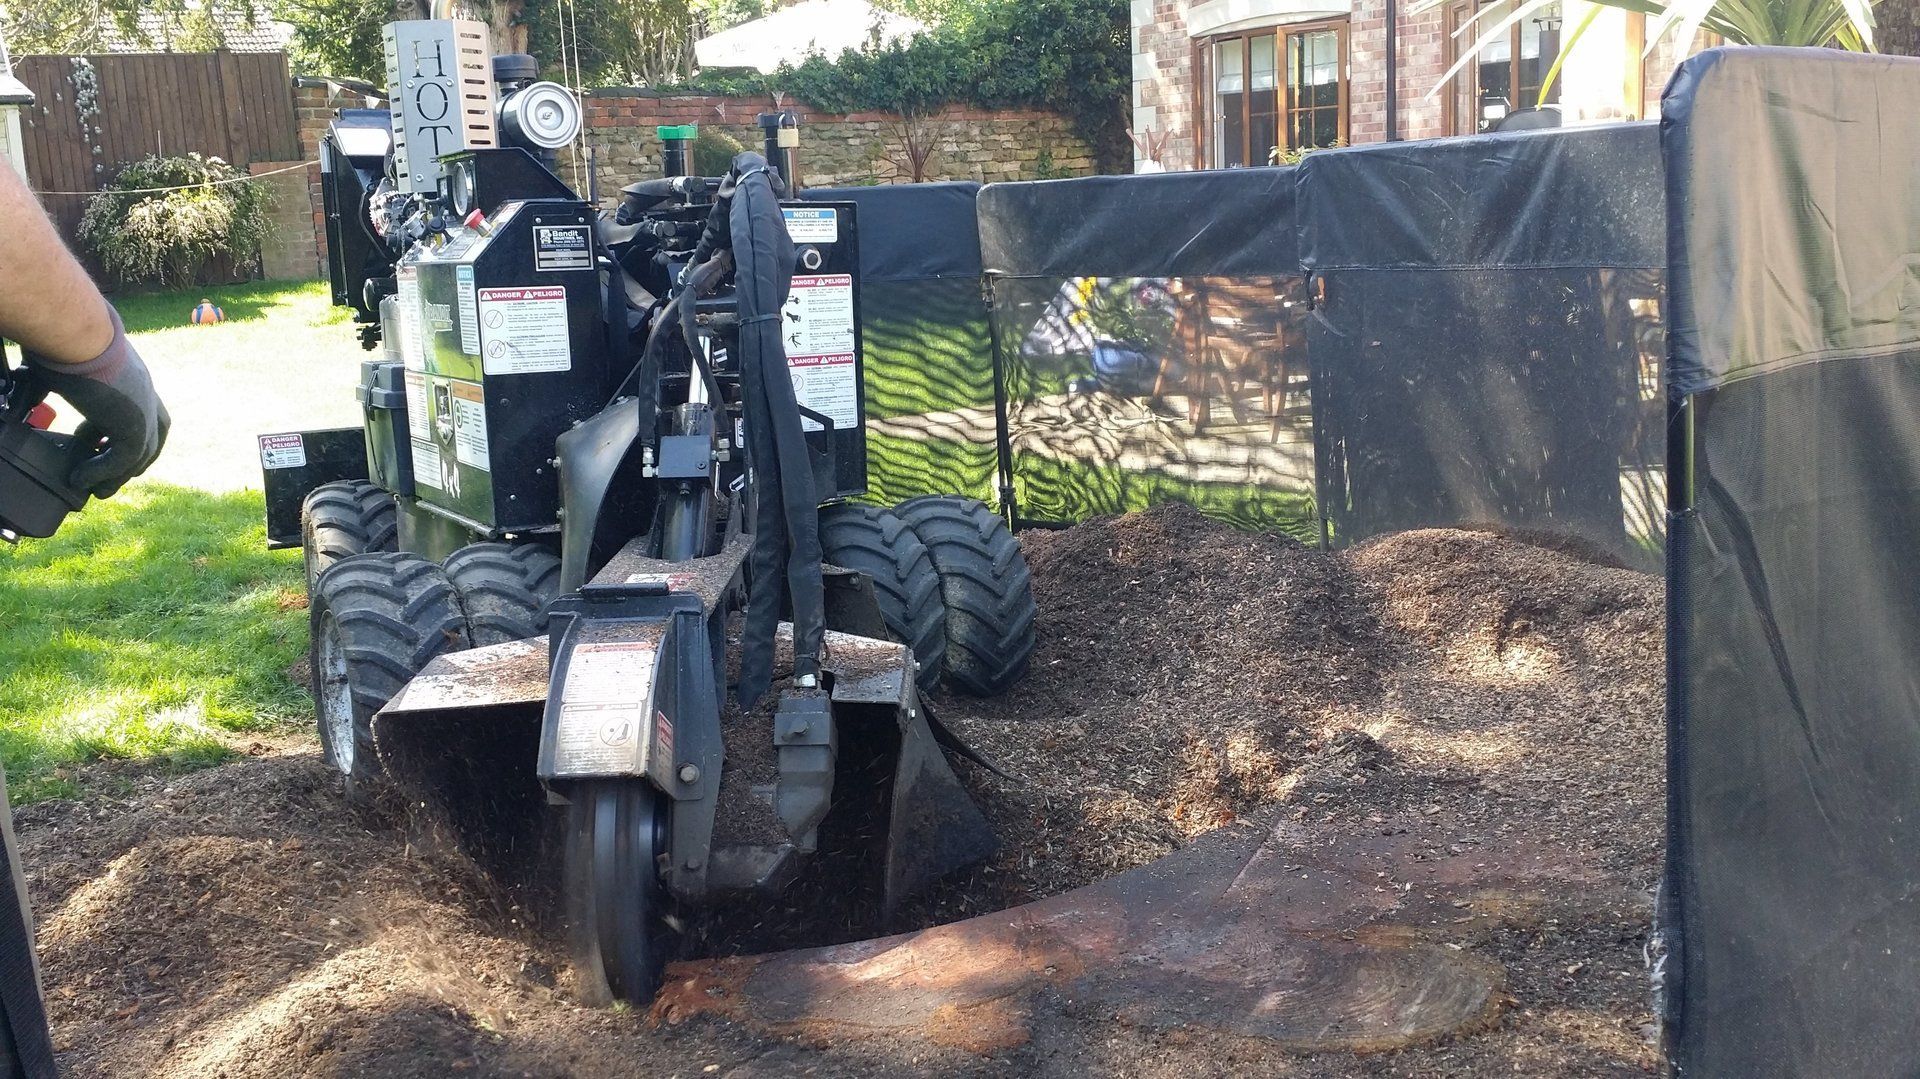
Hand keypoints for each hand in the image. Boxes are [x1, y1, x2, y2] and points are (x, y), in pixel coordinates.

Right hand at [22, 307, 168, 498]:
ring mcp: (143, 411)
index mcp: (133, 378)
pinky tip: (81, 480)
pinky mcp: (134, 426)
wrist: (75, 335)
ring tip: (93, 489)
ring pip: (137, 456)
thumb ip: (43, 389)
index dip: (120, 432)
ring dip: (114, 475)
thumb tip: (15, 407)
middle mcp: (145, 395)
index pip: (143, 413)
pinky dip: (102, 473)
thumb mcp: (55, 370)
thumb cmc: (62, 343)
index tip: (94, 444)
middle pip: (149, 439)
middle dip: (128, 461)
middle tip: (103, 476)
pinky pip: (122, 461)